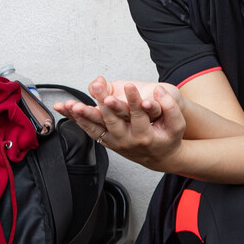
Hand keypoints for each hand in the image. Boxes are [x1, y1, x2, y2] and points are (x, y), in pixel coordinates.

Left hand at [53, 77, 185, 169]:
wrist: (159, 158)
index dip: (133, 101)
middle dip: (103, 105)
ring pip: (96, 128)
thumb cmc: (168, 139)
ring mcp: (114, 143)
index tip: (130, 86)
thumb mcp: (176, 126)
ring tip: (73, 104)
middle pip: (112, 122)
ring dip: (83, 116)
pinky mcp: (106, 140)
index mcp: (145, 137)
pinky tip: (66, 109)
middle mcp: (127, 141)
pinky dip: (76, 120)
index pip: (138, 116)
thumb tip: (160, 92)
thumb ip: (171, 108)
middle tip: (97, 88)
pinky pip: (89, 129)